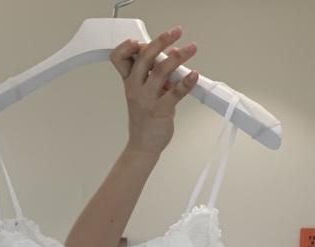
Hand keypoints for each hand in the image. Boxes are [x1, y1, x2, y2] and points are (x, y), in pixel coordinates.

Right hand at [110, 27, 199, 157]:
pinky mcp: (160, 110)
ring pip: (162, 71)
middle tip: (176, 31)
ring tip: (192, 48)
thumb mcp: (147, 93)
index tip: (141, 40)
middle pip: (145, 57)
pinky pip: (175, 93)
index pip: (120, 58)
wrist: (143, 145)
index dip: (128, 46)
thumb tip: (174, 54)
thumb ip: (158, 74)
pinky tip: (194, 75)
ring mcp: (147, 99)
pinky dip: (186, 82)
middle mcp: (136, 88)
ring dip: (179, 57)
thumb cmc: (145, 120)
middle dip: (162, 40)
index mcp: (130, 82)